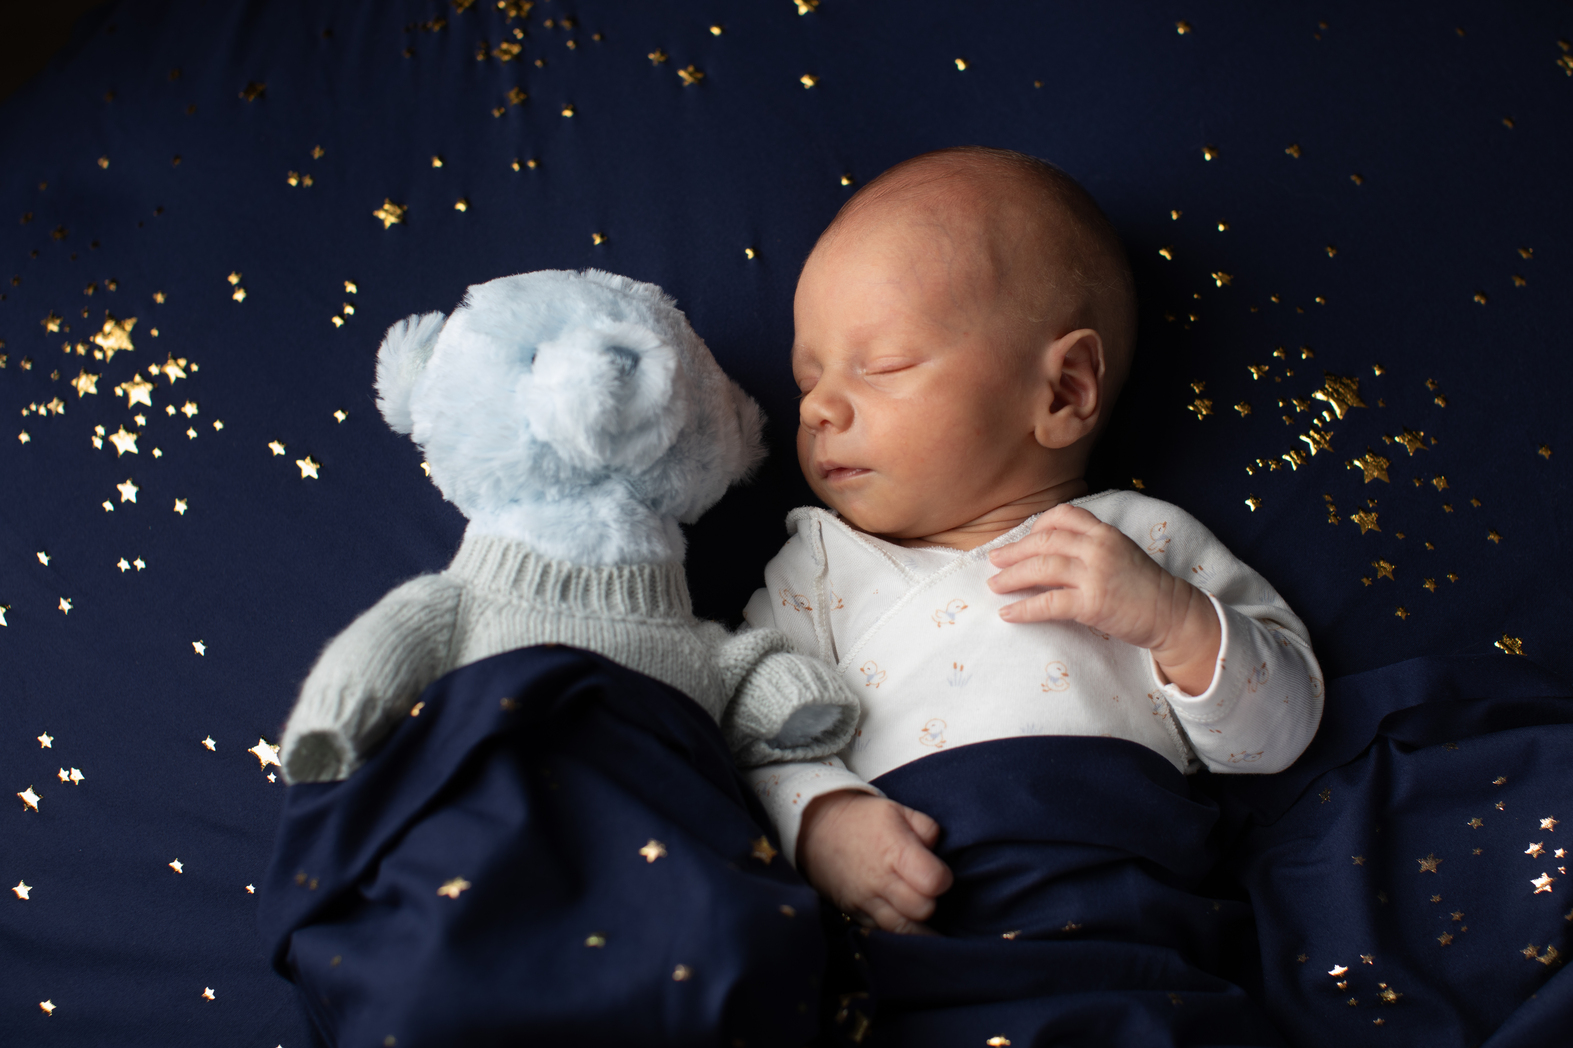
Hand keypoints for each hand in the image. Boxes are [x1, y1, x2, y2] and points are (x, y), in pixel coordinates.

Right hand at [796, 790, 953, 934]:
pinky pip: (883, 932)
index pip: (933, 881)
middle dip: (931, 902)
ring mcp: (866, 901)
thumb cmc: (863, 819)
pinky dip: (895, 930)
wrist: (816, 828)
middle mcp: (881, 881)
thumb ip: (927, 829)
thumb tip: (938, 853)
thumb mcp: (898, 811)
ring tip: (920, 913)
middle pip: (922, 909)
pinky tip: (901, 920)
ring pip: (904, 930)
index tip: (939, 873)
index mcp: (895, 851)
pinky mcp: (855, 914)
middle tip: (926, 890)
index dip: (943, 879)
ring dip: (917, 923)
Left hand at [986, 503, 1220, 694]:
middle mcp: (1098, 547)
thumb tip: (1050, 551)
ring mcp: (1096, 574)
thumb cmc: (1143, 587)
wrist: (1173, 614)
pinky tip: (1007, 614)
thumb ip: (1090, 546)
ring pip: (1041, 567)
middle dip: (1013, 551)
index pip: (1062, 515)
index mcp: (1104, 532)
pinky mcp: (1093, 603)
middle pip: (1044, 541)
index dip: (1035, 526)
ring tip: (994, 585)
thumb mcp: (1119, 552)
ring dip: (1012, 577)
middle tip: (993, 561)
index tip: (1020, 540)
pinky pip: (1048, 603)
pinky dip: (1023, 609)